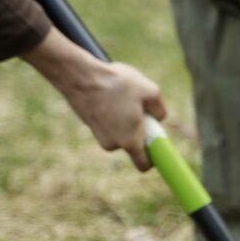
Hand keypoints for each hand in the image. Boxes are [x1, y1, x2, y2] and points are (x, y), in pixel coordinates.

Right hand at [21, 28, 167, 169]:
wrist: (80, 76)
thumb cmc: (117, 84)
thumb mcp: (150, 91)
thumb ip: (160, 110)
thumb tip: (158, 118)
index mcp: (129, 142)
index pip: (143, 165)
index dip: (153, 158)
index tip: (156, 143)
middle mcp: (112, 144)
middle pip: (133, 143)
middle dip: (139, 129)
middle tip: (140, 108)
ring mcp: (98, 135)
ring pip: (120, 131)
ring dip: (125, 119)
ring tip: (123, 97)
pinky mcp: (89, 124)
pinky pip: (109, 123)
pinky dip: (113, 113)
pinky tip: (111, 95)